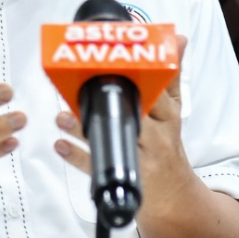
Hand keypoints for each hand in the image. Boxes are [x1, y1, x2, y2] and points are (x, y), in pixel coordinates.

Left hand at [54, 36, 189, 183]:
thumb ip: (171, 77)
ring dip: (82, 129)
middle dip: (105, 102)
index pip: (154, 93)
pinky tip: (60, 144)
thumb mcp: (173, 112)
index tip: (111, 61)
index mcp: (167, 118)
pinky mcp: (121, 180)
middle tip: (78, 88)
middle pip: (130, 116)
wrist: (175, 197)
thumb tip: (178, 40)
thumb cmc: (167, 147)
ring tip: (63, 116)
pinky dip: (76, 156)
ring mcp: (138, 161)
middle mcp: (154, 139)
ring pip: (110, 141)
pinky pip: (97, 168)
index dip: (133, 76)